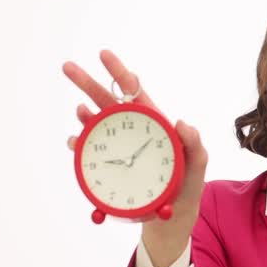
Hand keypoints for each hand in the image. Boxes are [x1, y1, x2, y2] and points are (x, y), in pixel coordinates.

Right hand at [61, 49, 208, 229]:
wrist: (173, 212)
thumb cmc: (188, 181)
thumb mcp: (198, 160)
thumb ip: (194, 142)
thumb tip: (182, 122)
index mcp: (152, 120)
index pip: (134, 90)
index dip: (118, 71)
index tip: (104, 54)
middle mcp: (130, 128)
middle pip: (106, 101)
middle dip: (87, 83)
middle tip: (68, 67)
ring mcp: (117, 146)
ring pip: (94, 123)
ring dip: (84, 115)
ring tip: (81, 111)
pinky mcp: (108, 165)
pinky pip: (89, 151)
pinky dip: (79, 145)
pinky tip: (75, 142)